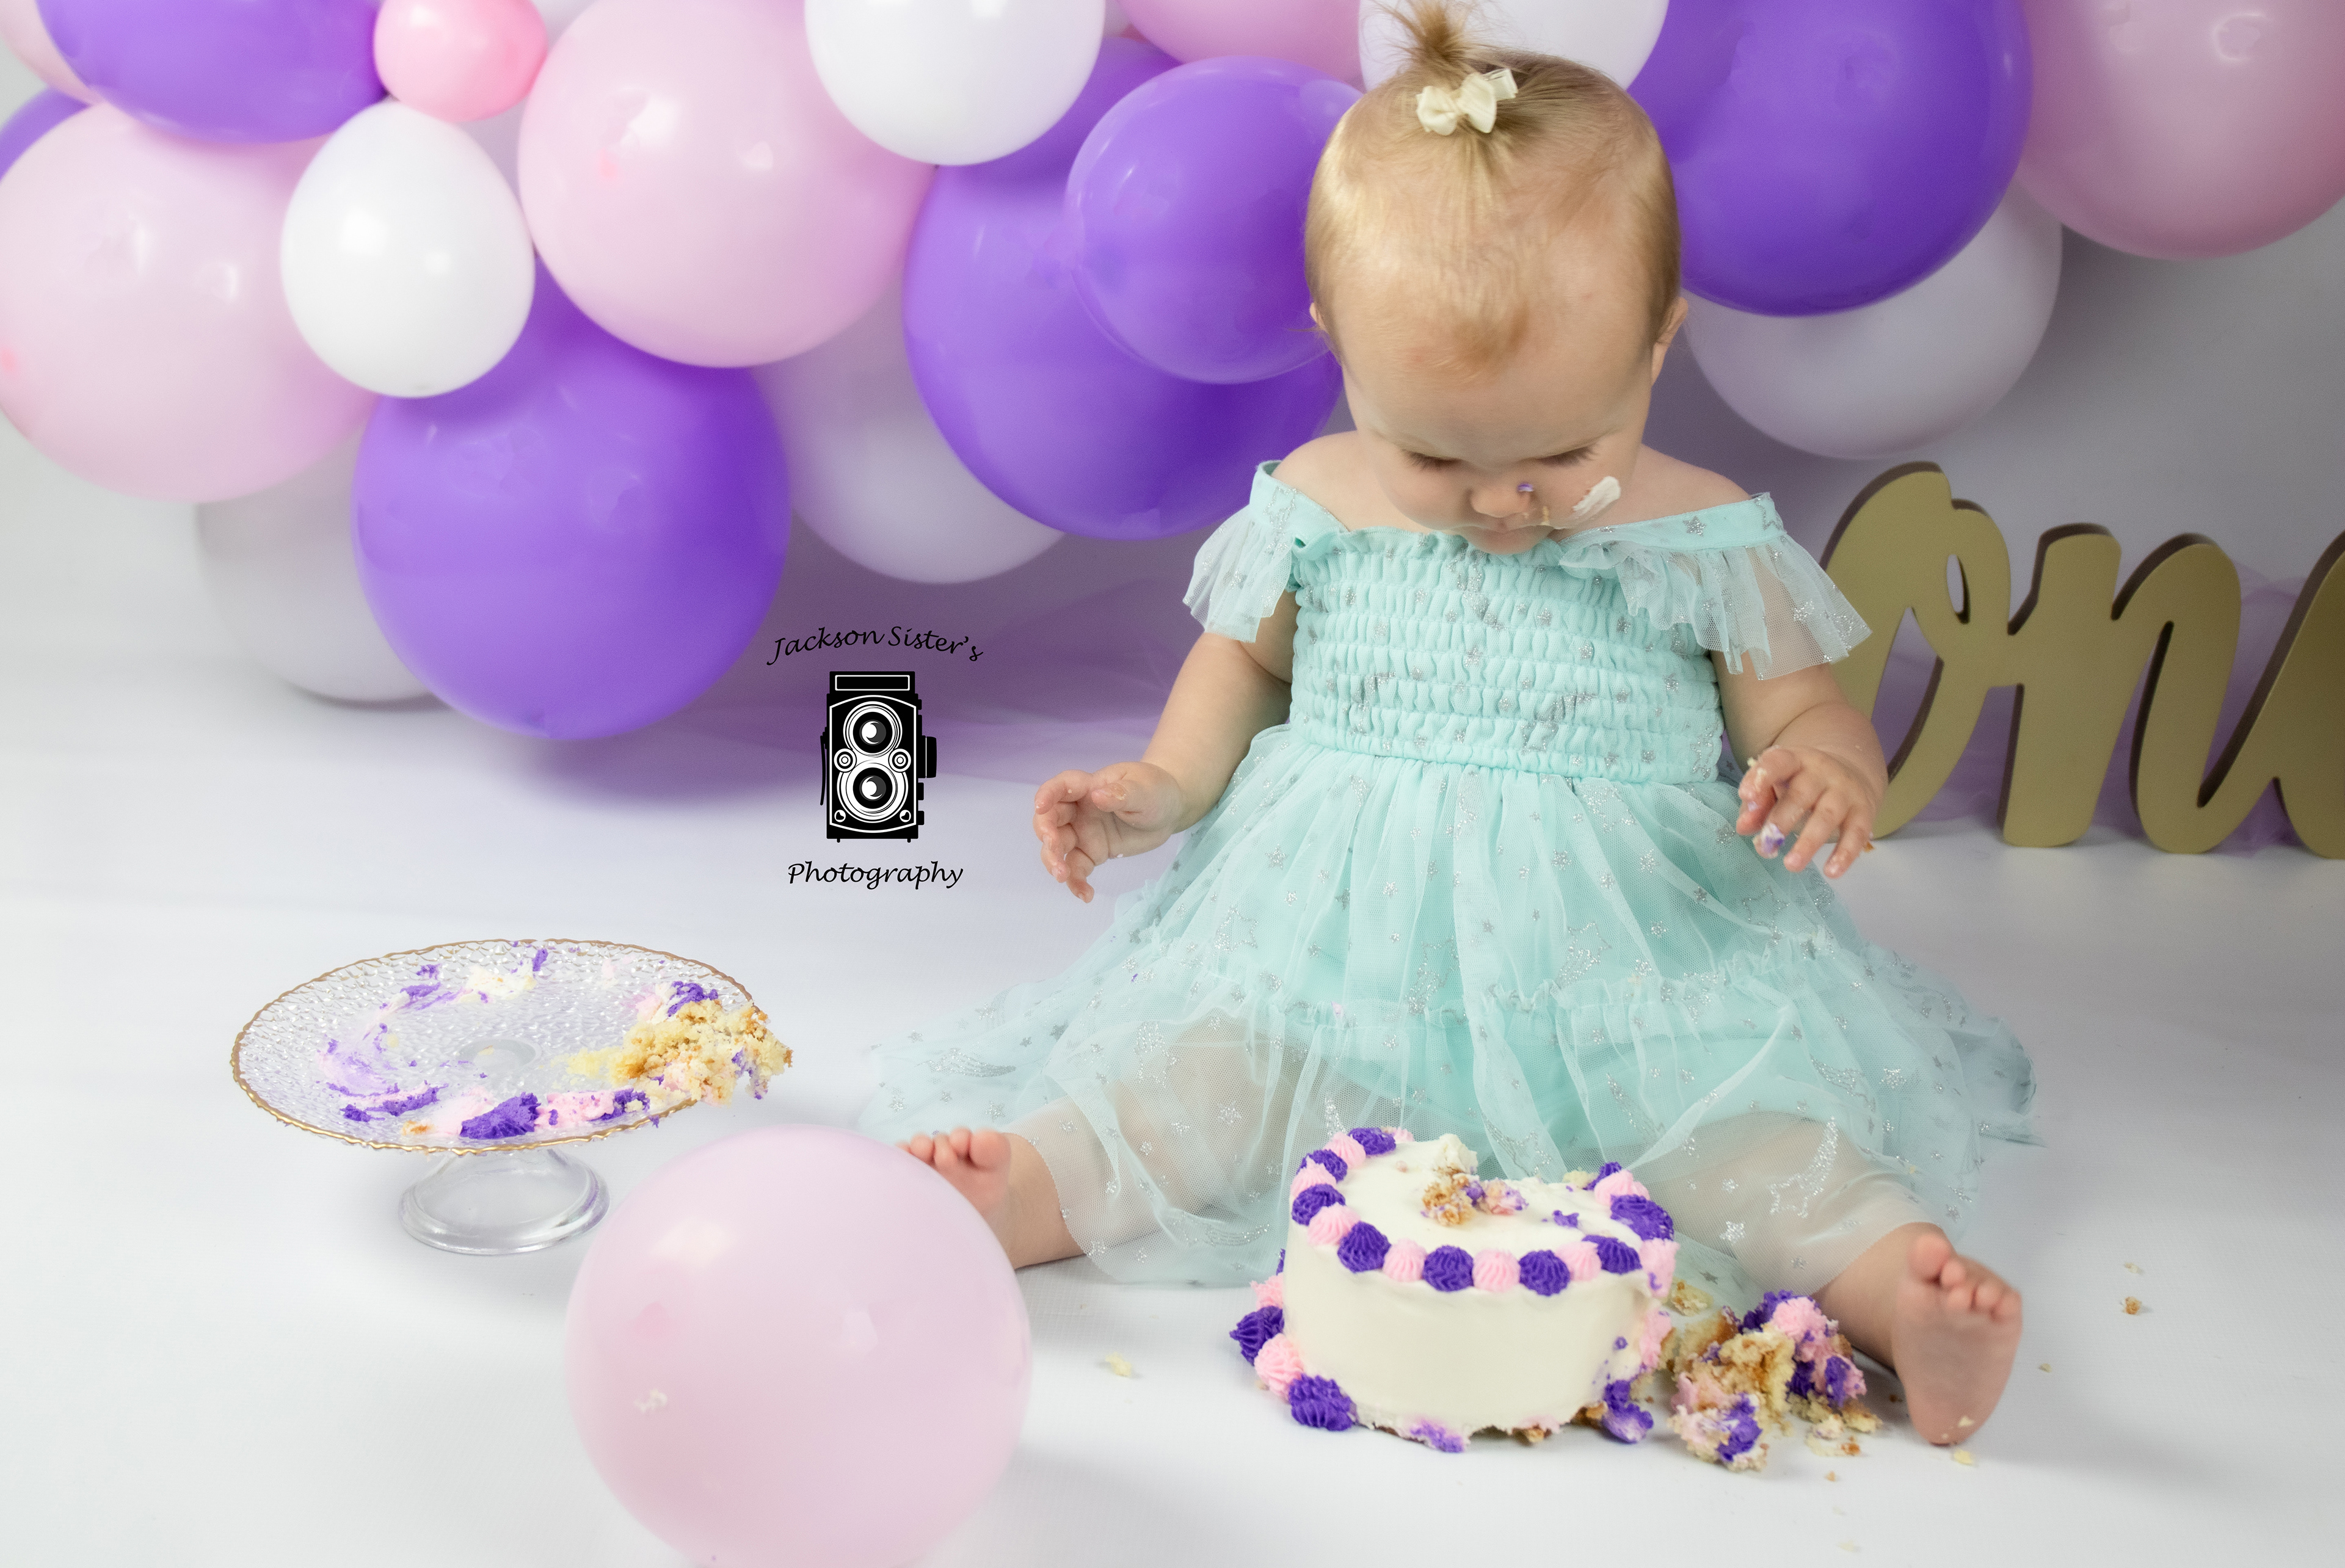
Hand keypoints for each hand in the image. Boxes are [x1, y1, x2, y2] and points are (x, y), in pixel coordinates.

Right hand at [1032, 761, 1184, 902]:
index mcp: (1089, 787)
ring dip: (1054, 861)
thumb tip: (1097, 796)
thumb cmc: (1154, 791)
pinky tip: (1085, 895)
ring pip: (1058, 847)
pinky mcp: (1092, 853)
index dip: (1047, 794)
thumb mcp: (1143, 790)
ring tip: (1062, 876)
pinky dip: (1076, 882)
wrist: (1168, 812)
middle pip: (1051, 819)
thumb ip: (1121, 794)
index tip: (1040, 806)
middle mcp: (1079, 810)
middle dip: (1046, 833)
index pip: (1062, 786)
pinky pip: (1077, 868)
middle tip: (1054, 848)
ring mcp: (1083, 833)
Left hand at [1735, 745, 1878, 877]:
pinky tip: (1832, 872)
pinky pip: (1857, 833)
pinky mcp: (1863, 812)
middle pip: (1800, 794)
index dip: (1761, 777)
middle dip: (1781, 820)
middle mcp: (1822, 772)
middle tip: (1766, 845)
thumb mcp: (1776, 785)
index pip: (1778, 762)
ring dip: (1809, 842)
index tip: (1745, 795)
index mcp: (1795, 760)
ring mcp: (1845, 791)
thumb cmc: (1801, 784)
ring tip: (1791, 865)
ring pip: (1827, 815)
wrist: (1851, 773)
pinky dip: (1845, 853)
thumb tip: (1743, 827)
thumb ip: (1757, 804)